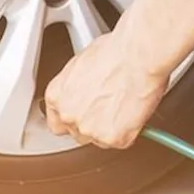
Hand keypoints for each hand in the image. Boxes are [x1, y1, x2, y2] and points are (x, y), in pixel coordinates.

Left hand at [43, 32, 170, 148]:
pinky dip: (129, 132)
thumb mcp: (82, 66)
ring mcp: (89, 130)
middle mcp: (68, 115)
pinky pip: (121, 142)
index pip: (57, 121)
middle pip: (77, 132)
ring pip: (99, 140)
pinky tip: (133, 111)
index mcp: (56, 96)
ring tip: (123, 105)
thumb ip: (77, 88)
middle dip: (93, 124)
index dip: (73, 119)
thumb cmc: (115, 52)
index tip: (84, 115)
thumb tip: (86, 92)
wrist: (137, 56)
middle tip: (109, 108)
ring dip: (110, 129)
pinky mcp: (112, 139)